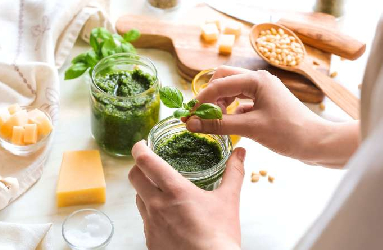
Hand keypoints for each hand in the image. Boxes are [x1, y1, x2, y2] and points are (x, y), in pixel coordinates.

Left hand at [129, 140, 245, 249]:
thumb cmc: (219, 235)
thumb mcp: (229, 200)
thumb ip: (234, 172)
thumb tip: (240, 152)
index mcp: (175, 191)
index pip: (146, 162)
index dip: (140, 149)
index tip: (142, 144)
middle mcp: (157, 205)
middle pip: (134, 177)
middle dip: (138, 167)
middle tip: (149, 164)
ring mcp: (151, 224)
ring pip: (138, 198)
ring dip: (145, 190)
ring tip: (160, 190)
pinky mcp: (150, 240)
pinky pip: (145, 220)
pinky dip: (151, 212)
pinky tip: (167, 216)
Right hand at [186, 66, 358, 166]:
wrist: (316, 143)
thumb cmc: (288, 133)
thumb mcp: (250, 128)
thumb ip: (219, 125)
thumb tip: (190, 124)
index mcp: (256, 80)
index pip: (219, 83)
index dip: (201, 100)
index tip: (188, 116)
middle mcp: (258, 80)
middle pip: (223, 79)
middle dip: (210, 96)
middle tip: (202, 115)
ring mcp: (262, 91)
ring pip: (231, 90)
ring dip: (219, 103)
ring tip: (214, 121)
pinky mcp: (264, 102)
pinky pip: (240, 101)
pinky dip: (230, 110)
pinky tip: (228, 123)